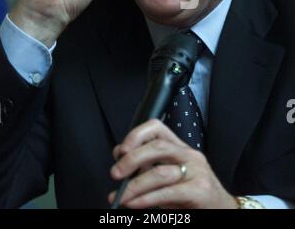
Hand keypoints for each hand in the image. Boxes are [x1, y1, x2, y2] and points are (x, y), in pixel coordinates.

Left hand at [109, 119, 236, 208]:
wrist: (223, 209)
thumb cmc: (191, 194)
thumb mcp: (171, 175)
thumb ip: (150, 167)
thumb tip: (121, 166)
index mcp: (180, 147)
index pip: (157, 127)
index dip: (136, 135)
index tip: (120, 151)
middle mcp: (189, 154)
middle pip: (157, 146)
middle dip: (131, 159)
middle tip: (115, 174)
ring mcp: (197, 171)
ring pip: (160, 172)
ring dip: (134, 186)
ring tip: (120, 197)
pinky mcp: (200, 191)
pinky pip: (167, 193)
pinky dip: (146, 199)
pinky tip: (134, 204)